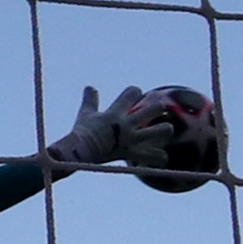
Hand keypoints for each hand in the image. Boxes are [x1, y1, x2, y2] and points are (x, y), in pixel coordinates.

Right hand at [47, 86, 171, 171]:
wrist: (77, 154)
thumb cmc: (81, 133)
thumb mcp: (85, 114)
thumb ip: (90, 100)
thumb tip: (89, 86)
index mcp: (115, 112)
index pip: (133, 92)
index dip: (135, 92)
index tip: (133, 96)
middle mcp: (126, 124)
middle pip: (153, 108)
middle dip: (157, 107)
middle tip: (155, 111)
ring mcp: (130, 139)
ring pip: (160, 131)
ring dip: (165, 129)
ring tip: (165, 129)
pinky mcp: (131, 153)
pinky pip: (151, 156)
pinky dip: (158, 157)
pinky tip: (162, 156)